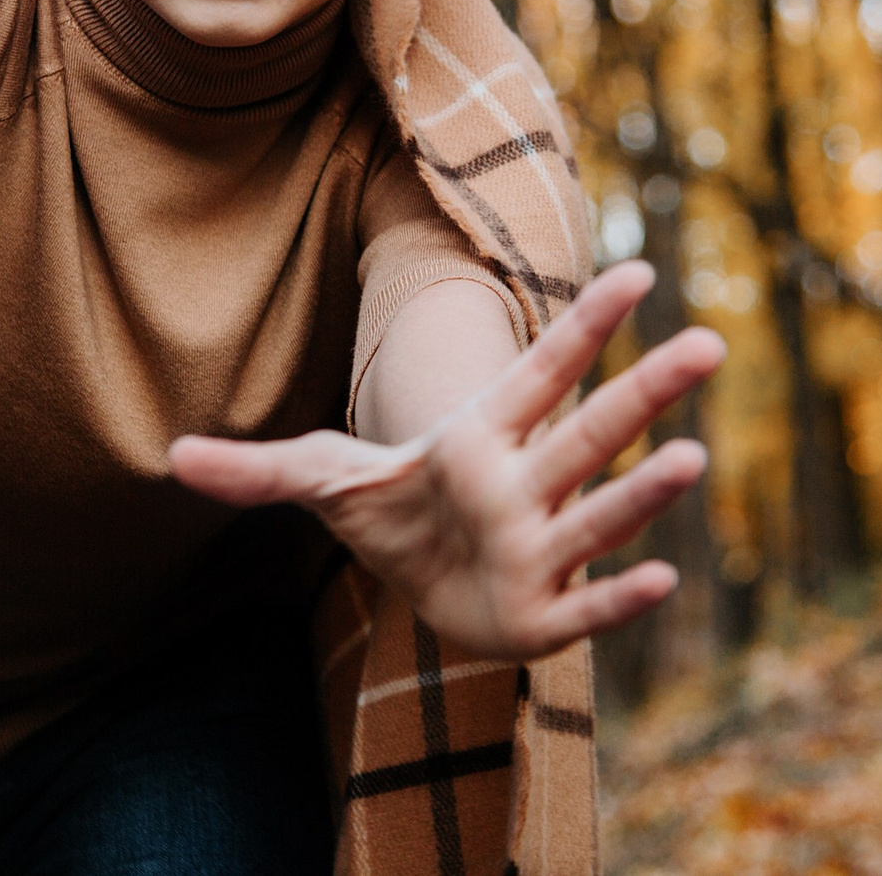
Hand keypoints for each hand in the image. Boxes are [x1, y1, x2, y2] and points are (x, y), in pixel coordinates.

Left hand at [169, 261, 724, 661]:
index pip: (537, 371)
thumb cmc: (390, 512)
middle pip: (589, 432)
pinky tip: (667, 581)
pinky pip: (587, 604)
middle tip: (711, 341)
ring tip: (693, 457)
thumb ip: (252, 470)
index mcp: (480, 439)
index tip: (638, 267)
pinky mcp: (539, 614)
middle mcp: (523, 485)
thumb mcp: (317, 483)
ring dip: (644, 491)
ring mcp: (539, 548)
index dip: (584, 326)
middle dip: (646, 389)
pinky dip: (620, 598)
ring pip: (597, 512)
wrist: (423, 582)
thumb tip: (169, 457)